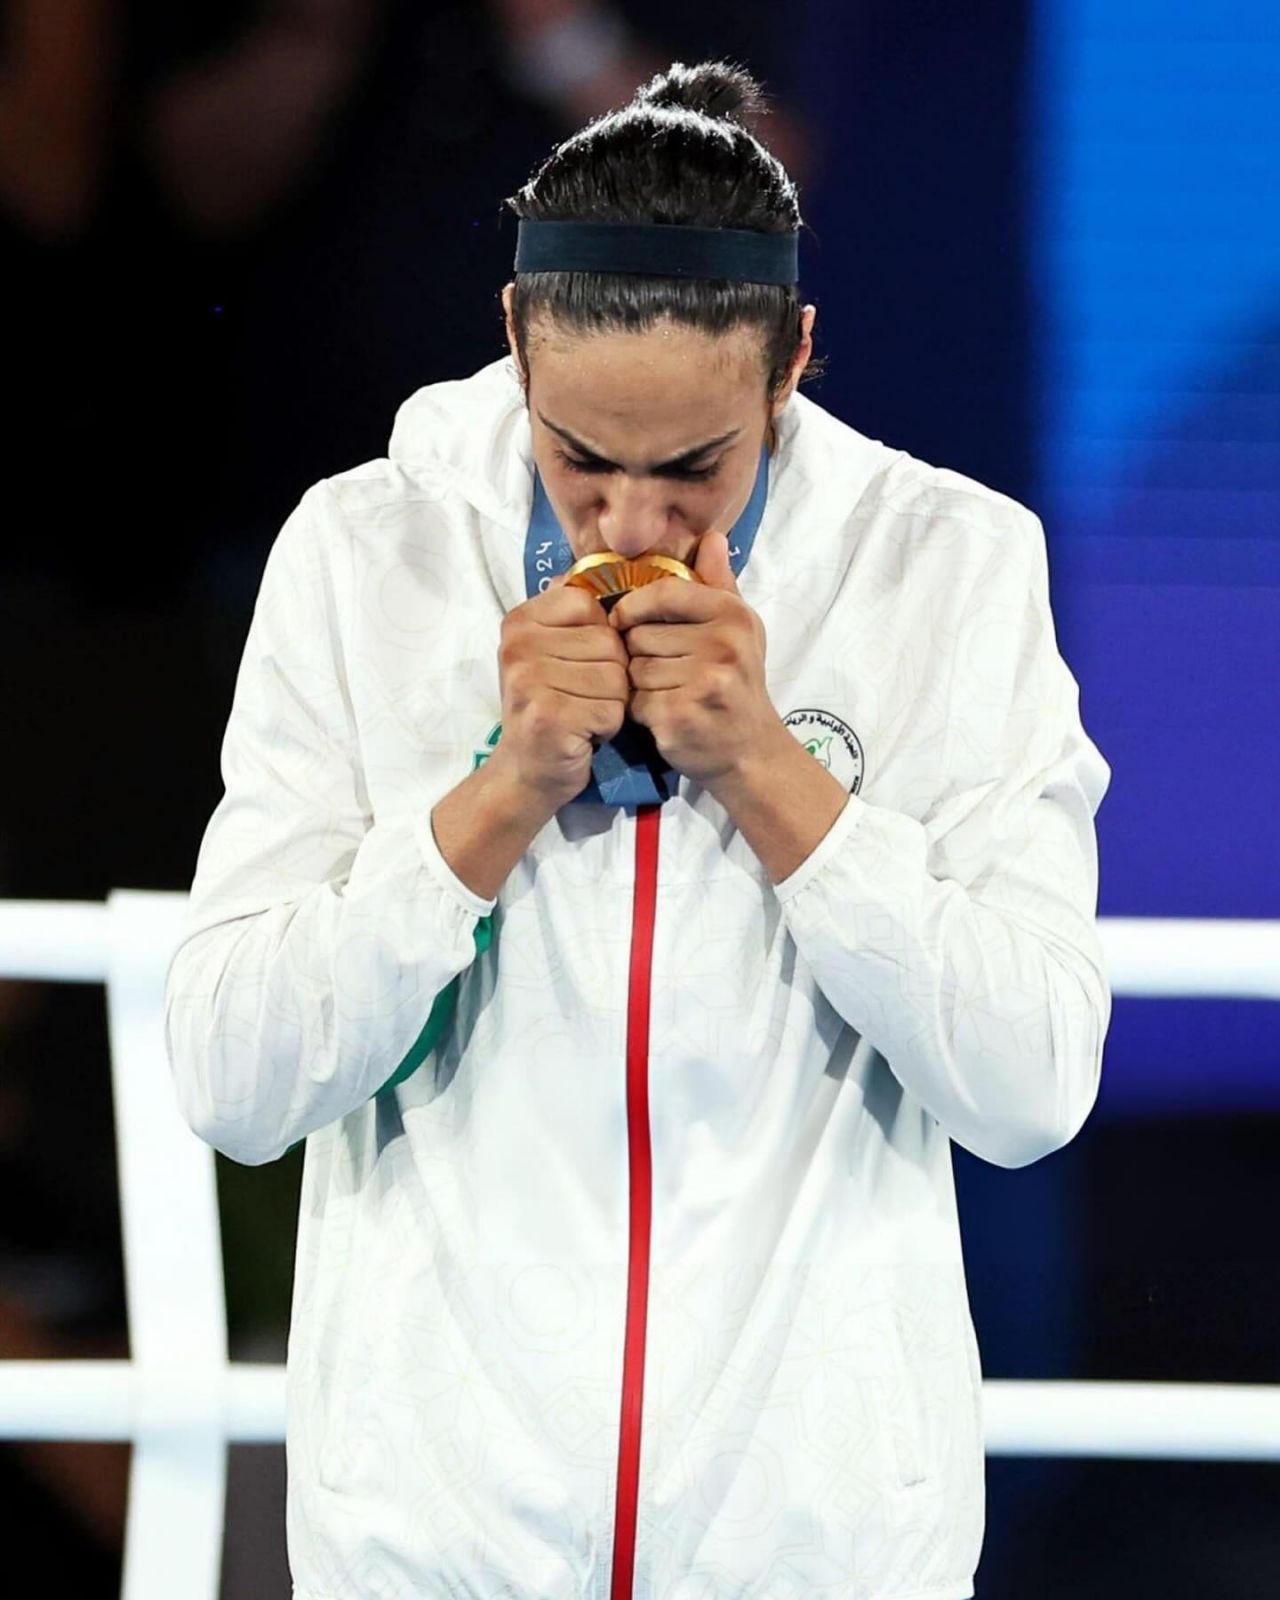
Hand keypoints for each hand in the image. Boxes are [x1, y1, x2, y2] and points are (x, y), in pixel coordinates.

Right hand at [489, 576, 630, 805]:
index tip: (579, 664)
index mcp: (520, 621)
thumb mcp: (552, 651)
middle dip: (610, 676)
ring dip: (611, 704)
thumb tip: (591, 565)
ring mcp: (529, 680)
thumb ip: (569, 612)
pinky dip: (607, 727)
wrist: (527, 770)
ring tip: (583, 714)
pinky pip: (612, 709)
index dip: (602, 639)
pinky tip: (584, 733)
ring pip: (615, 677)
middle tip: (582, 697)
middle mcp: (518, 645)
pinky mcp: (548, 716)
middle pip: (608, 643)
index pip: (590, 604)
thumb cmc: (552, 706)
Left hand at [609, 530, 780, 785]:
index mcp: (732, 616)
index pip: (662, 592)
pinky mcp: (681, 716)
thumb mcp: (739, 630)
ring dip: (640, 685)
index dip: (633, 606)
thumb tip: (712, 536)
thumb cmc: (738, 683)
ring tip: (666, 693)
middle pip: (640, 635)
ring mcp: (703, 682)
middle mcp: (722, 645)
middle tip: (663, 671)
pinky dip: (641, 712)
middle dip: (640, 654)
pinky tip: (664, 716)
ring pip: (634, 670)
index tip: (624, 620)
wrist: (751, 751)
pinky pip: (636, 702)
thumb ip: (719, 584)